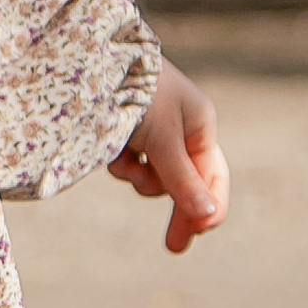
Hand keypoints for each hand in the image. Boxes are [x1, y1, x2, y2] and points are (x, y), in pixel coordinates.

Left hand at [111, 59, 227, 254]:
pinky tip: (112, 155)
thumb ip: (182, 180)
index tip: (198, 232)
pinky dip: (122, 166)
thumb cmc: (137, 94)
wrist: (94, 60)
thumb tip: (207, 217)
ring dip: (141, 179)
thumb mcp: (163, 140)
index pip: (213, 176)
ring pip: (153, 176)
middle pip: (185, 182)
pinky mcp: (125, 134)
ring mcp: (152, 131)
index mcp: (201, 124)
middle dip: (176, 208)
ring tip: (126, 166)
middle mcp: (180, 128)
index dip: (208, 207)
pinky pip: (130, 165)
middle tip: (175, 247)